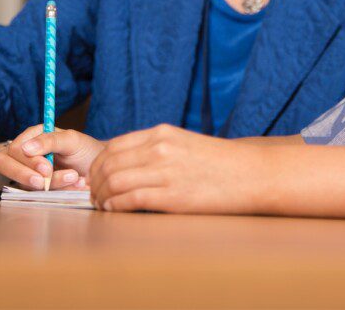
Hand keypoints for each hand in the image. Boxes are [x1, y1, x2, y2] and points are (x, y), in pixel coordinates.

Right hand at [0, 125, 103, 189]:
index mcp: (33, 136)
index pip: (14, 150)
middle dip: (25, 175)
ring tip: (74, 177)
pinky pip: (37, 194)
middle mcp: (26, 153)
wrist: (99, 168)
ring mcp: (29, 172)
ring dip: (51, 183)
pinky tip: (76, 184)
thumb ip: (50, 140)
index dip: (27, 161)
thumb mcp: (72, 140)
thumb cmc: (85, 149)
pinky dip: (58, 190)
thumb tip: (26, 147)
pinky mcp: (36, 188)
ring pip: (23, 183)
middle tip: (46, 181)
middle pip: (5, 165)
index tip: (46, 168)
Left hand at [89, 124, 267, 213]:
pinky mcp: (172, 196)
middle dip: (95, 183)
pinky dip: (115, 207)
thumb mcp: (184, 143)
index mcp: (161, 133)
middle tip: (94, 196)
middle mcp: (160, 148)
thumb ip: (156, 149)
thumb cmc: (219, 162)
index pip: (113, 146)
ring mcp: (165, 171)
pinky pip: (130, 200)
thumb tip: (127, 165)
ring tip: (102, 206)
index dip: (98, 165)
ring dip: (102, 197)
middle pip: (109, 164)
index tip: (95, 178)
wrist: (250, 173)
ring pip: (115, 182)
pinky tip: (115, 211)